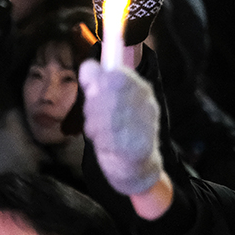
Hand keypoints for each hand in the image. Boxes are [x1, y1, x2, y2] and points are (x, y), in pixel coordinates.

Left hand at [78, 60, 161, 195]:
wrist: (138, 169)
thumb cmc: (120, 131)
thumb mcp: (108, 102)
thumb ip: (97, 82)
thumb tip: (88, 65)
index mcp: (141, 90)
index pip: (118, 75)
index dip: (98, 81)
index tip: (92, 90)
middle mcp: (146, 105)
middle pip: (110, 93)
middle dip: (94, 105)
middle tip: (93, 115)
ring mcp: (144, 126)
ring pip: (107, 116)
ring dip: (95, 125)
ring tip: (99, 132)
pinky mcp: (138, 148)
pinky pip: (110, 139)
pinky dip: (101, 141)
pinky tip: (104, 144)